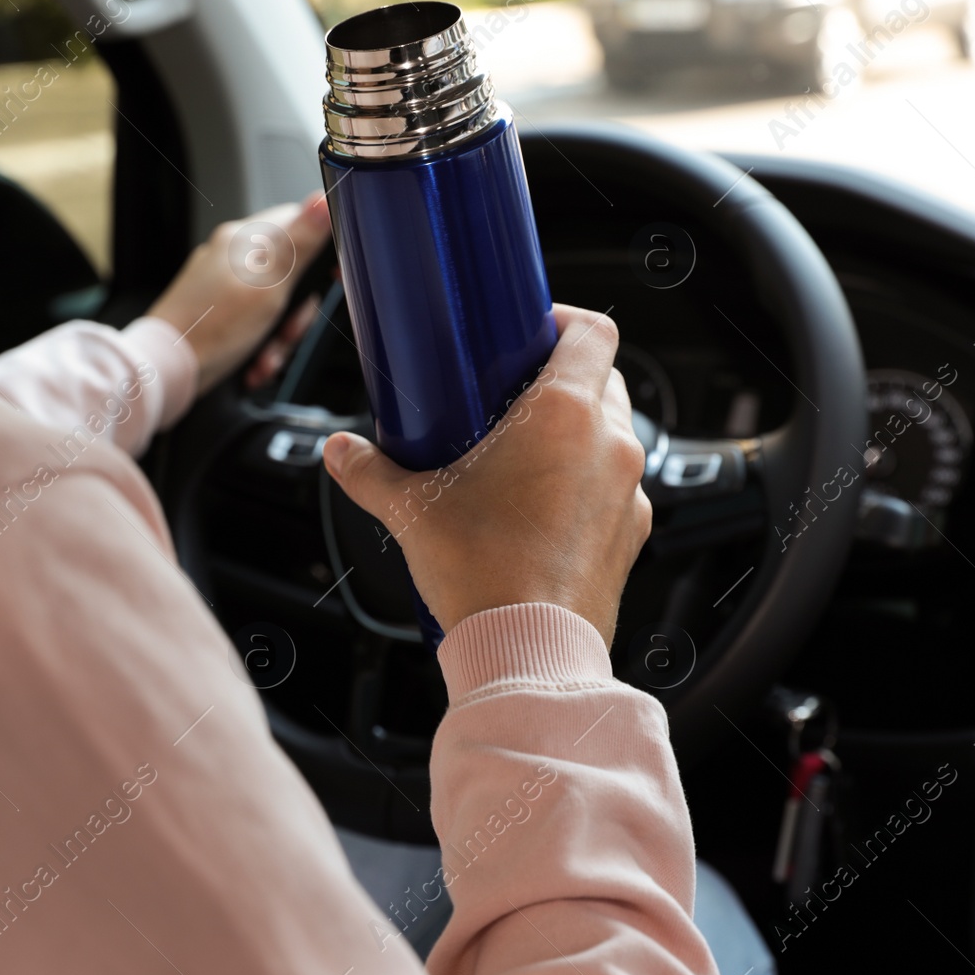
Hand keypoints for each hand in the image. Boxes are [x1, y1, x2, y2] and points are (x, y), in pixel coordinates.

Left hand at [147, 193, 331, 395]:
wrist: (165, 371)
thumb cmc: (210, 329)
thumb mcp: (270, 285)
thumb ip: (300, 242)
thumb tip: (324, 199)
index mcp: (245, 239)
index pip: (299, 225)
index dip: (323, 250)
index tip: (333, 277)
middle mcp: (232, 257)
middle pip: (292, 275)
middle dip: (297, 312)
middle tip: (288, 331)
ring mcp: (222, 285)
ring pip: (276, 305)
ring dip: (279, 338)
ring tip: (267, 357)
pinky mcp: (216, 313)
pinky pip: (255, 324)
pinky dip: (260, 347)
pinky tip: (254, 364)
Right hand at [321, 305, 650, 645]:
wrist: (527, 652)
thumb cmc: (482, 575)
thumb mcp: (412, 511)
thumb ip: (370, 472)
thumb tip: (341, 452)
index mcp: (565, 414)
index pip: (593, 331)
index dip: (564, 321)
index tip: (530, 335)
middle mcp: (610, 445)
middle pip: (603, 380)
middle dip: (562, 382)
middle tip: (513, 399)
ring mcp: (629, 492)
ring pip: (612, 436)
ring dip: (577, 435)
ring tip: (524, 458)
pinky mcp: (633, 535)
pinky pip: (615, 490)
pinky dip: (587, 487)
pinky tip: (542, 510)